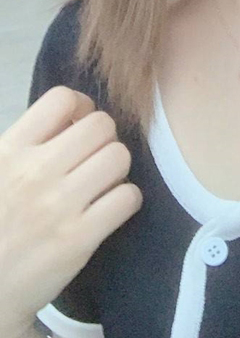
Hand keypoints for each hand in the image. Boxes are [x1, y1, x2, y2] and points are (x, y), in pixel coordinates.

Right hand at [0, 86, 142, 337]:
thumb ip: (28, 143)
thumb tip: (74, 115)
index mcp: (9, 150)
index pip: (62, 98)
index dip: (80, 107)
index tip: (77, 126)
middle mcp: (35, 172)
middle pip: (102, 125)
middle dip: (103, 139)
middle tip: (93, 159)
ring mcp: (59, 206)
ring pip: (119, 156)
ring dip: (116, 168)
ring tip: (101, 184)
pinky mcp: (80, 239)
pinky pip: (128, 197)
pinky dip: (125, 200)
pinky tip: (108, 209)